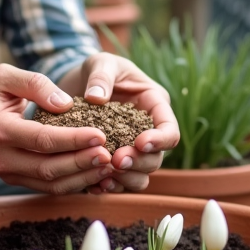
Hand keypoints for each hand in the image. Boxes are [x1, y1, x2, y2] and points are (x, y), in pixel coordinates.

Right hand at [0, 64, 112, 193]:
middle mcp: (2, 158)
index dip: (73, 139)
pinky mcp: (15, 180)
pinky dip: (72, 184)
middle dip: (82, 163)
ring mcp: (8, 174)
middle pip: (49, 168)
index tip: (100, 134)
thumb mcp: (1, 76)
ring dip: (81, 178)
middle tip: (109, 154)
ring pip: (50, 184)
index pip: (42, 139)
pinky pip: (47, 188)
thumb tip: (66, 102)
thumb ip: (34, 83)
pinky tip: (93, 175)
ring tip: (107, 167)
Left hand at [61, 53, 178, 193]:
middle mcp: (148, 132)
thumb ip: (101, 75)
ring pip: (141, 175)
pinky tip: (93, 185)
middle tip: (116, 160)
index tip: (139, 142)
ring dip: (126, 179)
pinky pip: (119, 182)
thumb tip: (97, 98)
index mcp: (155, 106)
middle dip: (138, 162)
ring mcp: (133, 150)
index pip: (170, 130)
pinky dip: (109, 186)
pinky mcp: (115, 162)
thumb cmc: (99, 69)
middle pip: (157, 158)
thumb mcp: (101, 62)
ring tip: (105, 175)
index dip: (160, 140)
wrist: (79, 84)